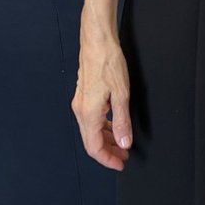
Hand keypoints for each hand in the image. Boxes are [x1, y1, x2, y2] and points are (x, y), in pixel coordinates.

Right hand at [71, 25, 132, 170]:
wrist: (97, 40)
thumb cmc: (108, 61)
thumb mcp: (121, 93)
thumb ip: (122, 121)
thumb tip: (124, 143)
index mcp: (88, 113)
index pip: (95, 147)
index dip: (108, 159)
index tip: (120, 164)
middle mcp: (80, 110)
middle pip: (92, 141)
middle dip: (108, 151)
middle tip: (124, 156)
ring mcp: (80, 102)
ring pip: (92, 130)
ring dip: (106, 139)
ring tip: (122, 143)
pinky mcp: (84, 95)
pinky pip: (92, 119)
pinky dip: (103, 126)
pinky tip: (114, 124)